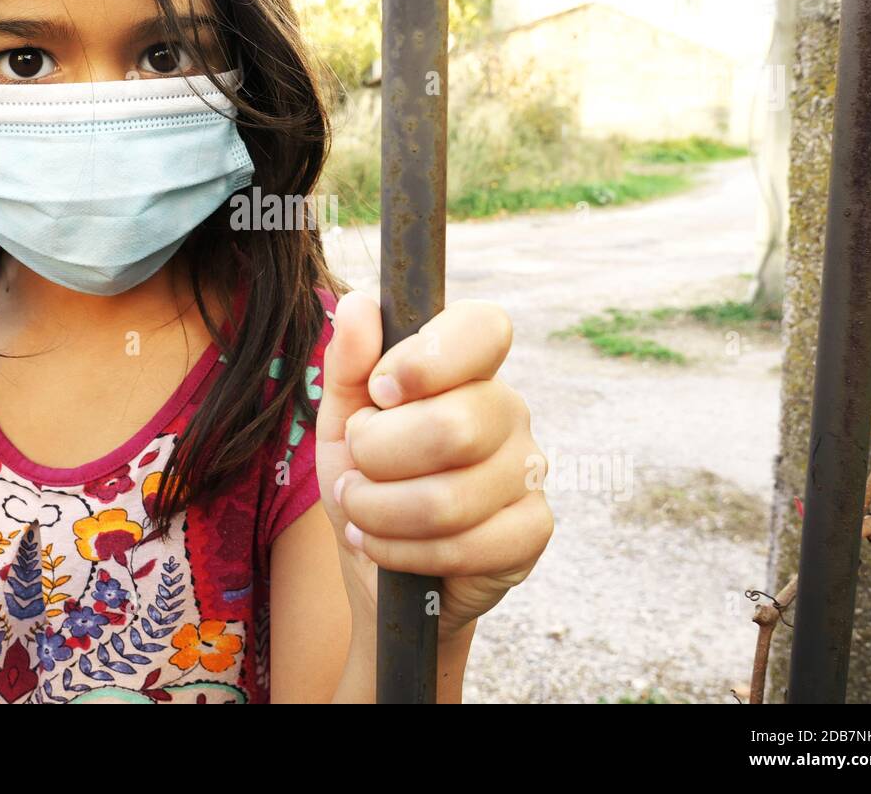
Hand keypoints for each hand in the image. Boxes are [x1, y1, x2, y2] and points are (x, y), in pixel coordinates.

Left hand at [315, 292, 553, 640]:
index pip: (484, 328)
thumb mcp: (339, 420)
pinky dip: (402, 552)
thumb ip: (348, 364)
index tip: (380, 391)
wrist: (376, 566)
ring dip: (378, 510)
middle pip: (452, 426)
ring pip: (449, 498)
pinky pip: (464, 545)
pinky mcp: (532, 531)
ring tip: (361, 509)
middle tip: (357, 466)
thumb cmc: (364, 480)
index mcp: (468, 369)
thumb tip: (359, 304)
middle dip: (377, 455)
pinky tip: (386, 546)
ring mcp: (529, 472)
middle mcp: (508, 410)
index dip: (427, 359)